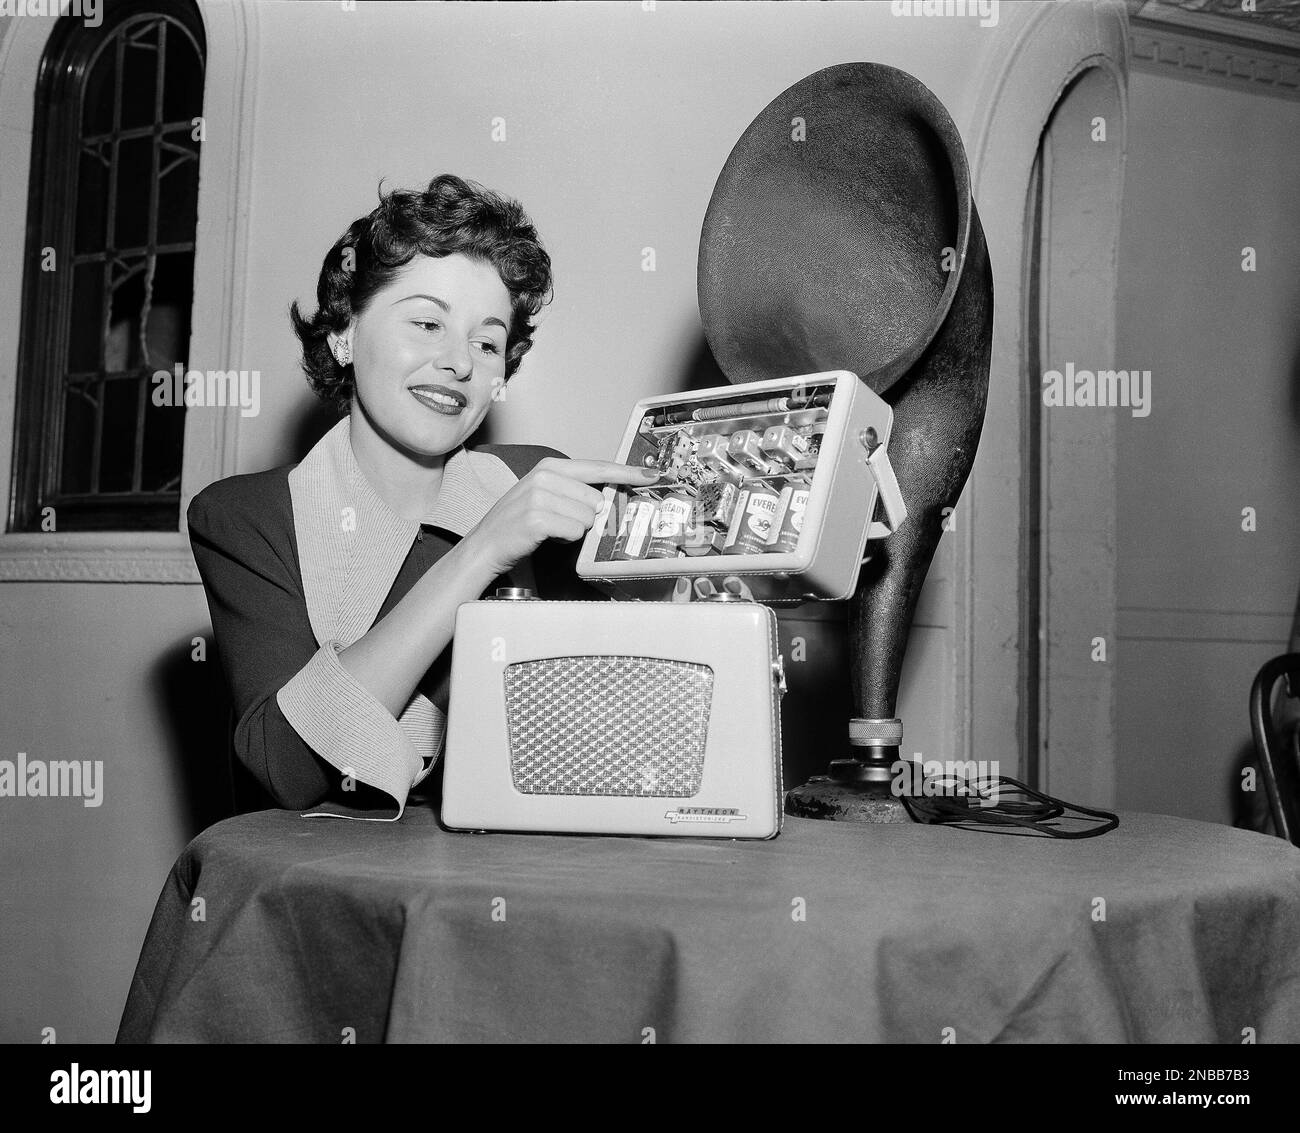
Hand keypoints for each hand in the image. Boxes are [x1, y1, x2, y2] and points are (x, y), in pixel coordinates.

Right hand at [463, 457, 659, 576]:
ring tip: (551, 530)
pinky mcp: (537, 518)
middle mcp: (545, 476)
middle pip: (597, 500)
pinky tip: (546, 538)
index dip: (628, 472)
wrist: (485, 545)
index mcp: (550, 467)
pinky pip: (575, 531)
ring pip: (588, 517)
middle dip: (586, 518)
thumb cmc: (519, 524)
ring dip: (574, 530)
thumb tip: (609, 500)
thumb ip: (575, 492)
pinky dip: (565, 540)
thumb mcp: (545, 497)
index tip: (652, 474)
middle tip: (561, 523)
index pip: (598, 467)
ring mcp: (539, 496)